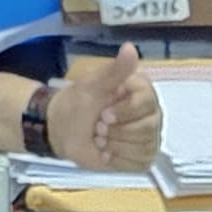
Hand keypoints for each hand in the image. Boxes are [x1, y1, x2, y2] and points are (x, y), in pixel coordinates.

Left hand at [44, 43, 161, 172]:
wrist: (61, 130)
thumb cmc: (77, 104)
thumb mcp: (92, 85)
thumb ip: (115, 70)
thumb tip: (130, 47)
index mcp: (142, 91)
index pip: (146, 103)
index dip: (124, 112)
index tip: (104, 112)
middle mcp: (150, 113)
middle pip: (147, 128)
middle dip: (117, 131)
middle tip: (98, 127)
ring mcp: (148, 137)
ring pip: (143, 147)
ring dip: (115, 145)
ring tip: (100, 139)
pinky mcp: (141, 157)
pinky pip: (139, 163)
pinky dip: (118, 160)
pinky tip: (106, 152)